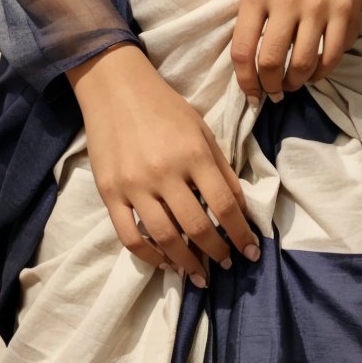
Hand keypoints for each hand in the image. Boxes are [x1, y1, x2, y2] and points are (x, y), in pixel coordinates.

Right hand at [66, 43, 260, 286]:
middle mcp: (164, 171)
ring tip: (199, 274)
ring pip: (165, 238)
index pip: (224, 205)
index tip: (251, 252)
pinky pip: (131, 236)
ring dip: (187, 263)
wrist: (115, 87)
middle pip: (197, 226)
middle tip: (227, 265)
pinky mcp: (110, 193)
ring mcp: (134, 184)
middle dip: (217, 252)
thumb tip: (239, 209)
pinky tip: (165, 263)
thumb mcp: (201, 129)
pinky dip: (150, 256)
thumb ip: (221, 168)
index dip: (241, 233)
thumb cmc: (164, 107)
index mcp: (192, 153)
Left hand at [230, 0, 361, 102]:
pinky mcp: (347, 12)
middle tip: (273, 91)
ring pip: (304, 66)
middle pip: (272, 64)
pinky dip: (323, 71)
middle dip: (270, 87)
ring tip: (294, 82)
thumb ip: (254, 6)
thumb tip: (251, 49)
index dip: (245, 81)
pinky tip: (317, 69)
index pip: (244, 51)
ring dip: (297, 82)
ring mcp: (319, 9)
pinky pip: (334, 55)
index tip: (250, 93)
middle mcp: (287, 3)